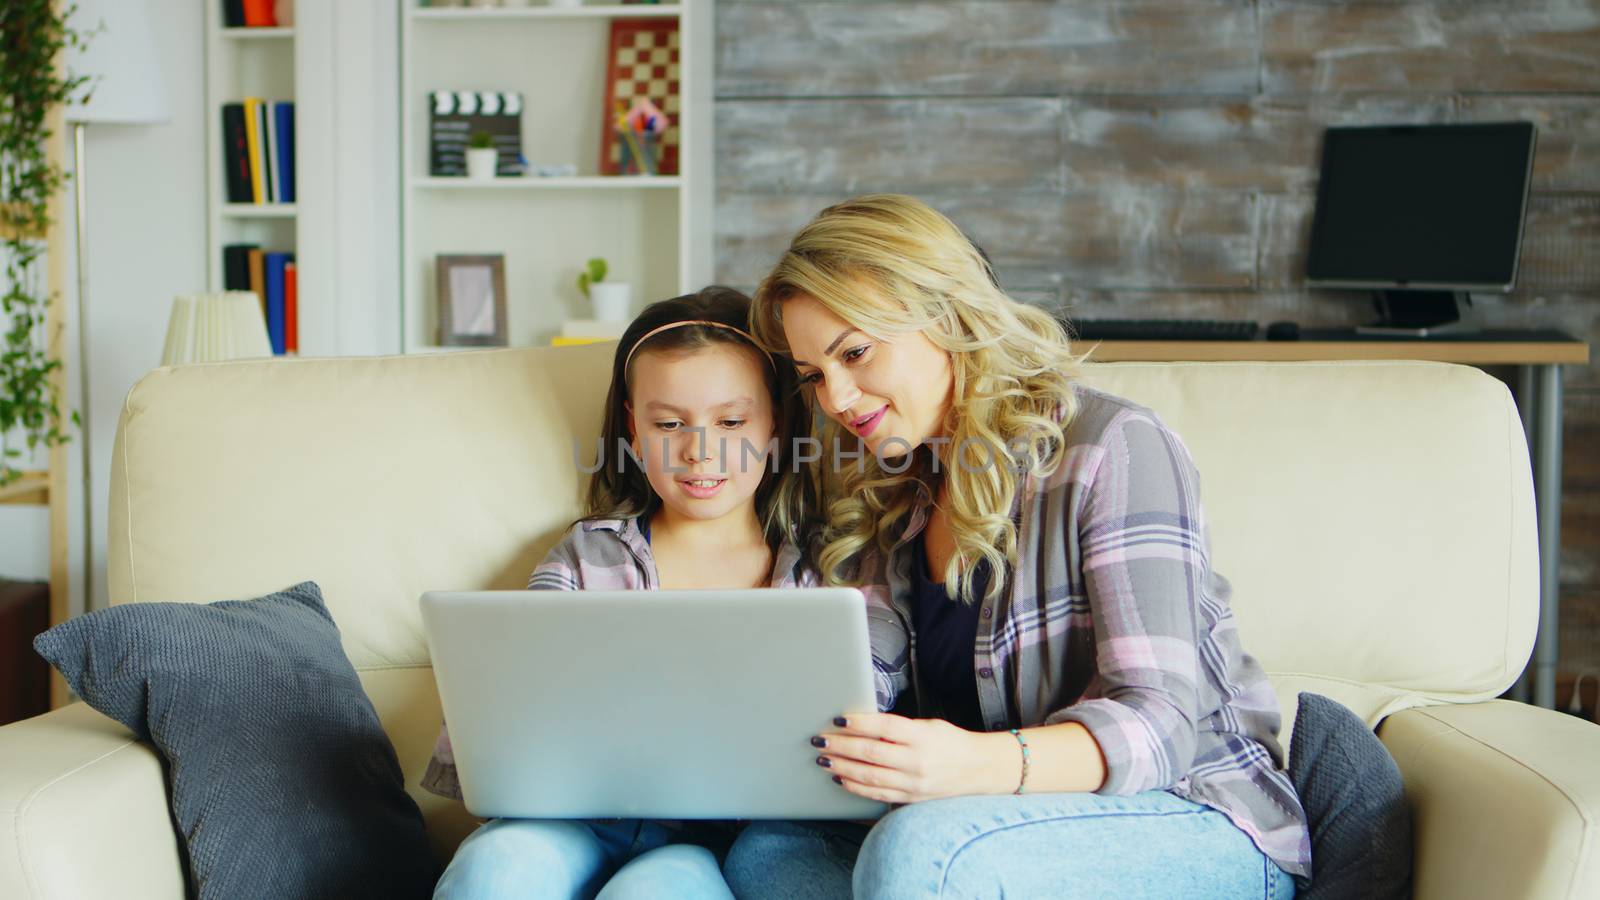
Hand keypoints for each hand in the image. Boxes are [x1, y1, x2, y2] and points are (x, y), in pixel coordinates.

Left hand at [812, 713, 1013, 804]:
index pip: (884, 727)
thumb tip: (861, 724)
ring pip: (869, 776)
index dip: (859, 722)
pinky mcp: (910, 798)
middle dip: (841, 746)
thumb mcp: (929, 726)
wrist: (979, 770)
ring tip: (823, 758)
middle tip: (820, 739)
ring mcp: (913, 783)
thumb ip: (899, 727)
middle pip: (871, 752)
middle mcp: (917, 761)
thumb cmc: (951, 742)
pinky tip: (840, 777)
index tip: (837, 719)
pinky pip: (877, 794)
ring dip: (842, 766)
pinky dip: (855, 786)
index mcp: (922, 736)